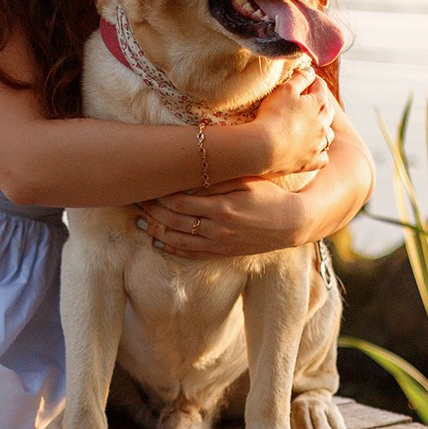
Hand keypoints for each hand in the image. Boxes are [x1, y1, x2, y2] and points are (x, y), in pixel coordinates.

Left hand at [137, 177, 314, 258]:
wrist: (290, 223)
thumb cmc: (269, 195)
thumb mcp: (247, 180)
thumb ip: (219, 179)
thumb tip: (191, 174)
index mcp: (222, 208)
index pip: (180, 204)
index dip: (159, 198)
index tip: (147, 188)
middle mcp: (217, 229)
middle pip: (174, 222)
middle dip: (152, 213)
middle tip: (137, 202)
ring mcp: (218, 244)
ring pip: (178, 242)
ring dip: (156, 232)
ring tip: (140, 223)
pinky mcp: (221, 253)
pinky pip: (191, 254)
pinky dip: (171, 250)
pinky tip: (158, 243)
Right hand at [245, 71, 335, 177]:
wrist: (265, 147)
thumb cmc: (274, 114)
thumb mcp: (285, 89)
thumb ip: (300, 78)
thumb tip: (310, 70)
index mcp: (319, 104)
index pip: (320, 86)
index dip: (311, 80)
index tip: (304, 78)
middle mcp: (324, 125)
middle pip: (327, 111)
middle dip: (319, 104)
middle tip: (306, 102)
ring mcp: (318, 145)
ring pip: (328, 136)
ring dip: (322, 130)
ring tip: (312, 128)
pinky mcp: (311, 162)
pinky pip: (322, 158)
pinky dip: (320, 153)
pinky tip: (313, 151)